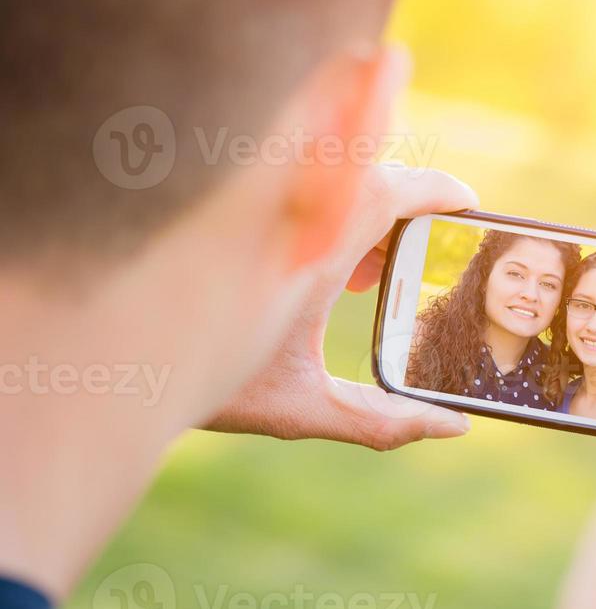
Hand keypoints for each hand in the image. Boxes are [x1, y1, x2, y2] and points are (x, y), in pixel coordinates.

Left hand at [204, 164, 475, 449]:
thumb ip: (384, 421)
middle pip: (366, 180)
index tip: (470, 204)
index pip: (393, 190)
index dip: (440, 190)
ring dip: (363, 217)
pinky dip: (326, 221)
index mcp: (313, 253)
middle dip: (405, 211)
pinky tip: (331, 277)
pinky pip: (297, 195)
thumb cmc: (206, 386)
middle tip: (425, 253)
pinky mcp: (234, 213)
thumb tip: (453, 427)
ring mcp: (258, 208)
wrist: (112, 368)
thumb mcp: (302, 409)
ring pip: (330, 183)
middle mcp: (286, 218)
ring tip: (374, 276)